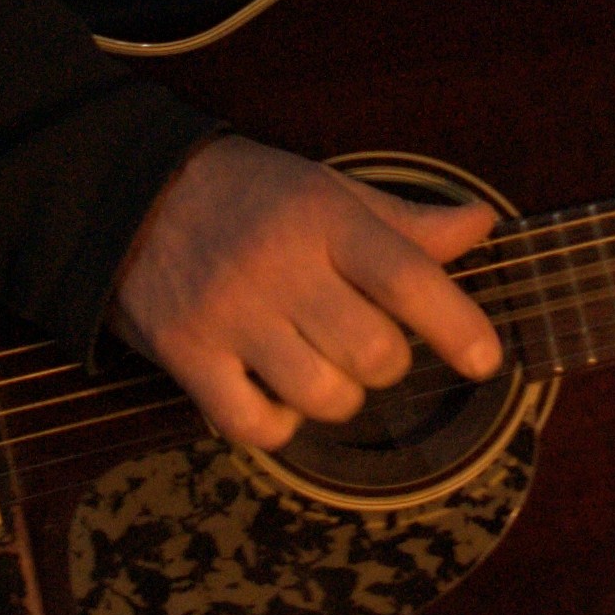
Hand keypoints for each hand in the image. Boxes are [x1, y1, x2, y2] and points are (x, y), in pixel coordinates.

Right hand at [111, 136, 505, 455]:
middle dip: (386, 361)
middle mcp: (278, 267)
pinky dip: (279, 425)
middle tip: (363, 341)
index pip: (407, 278)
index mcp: (321, 218)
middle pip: (373, 354)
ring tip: (318, 364)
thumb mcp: (325, 189)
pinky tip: (276, 396)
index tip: (485, 360)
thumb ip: (404, 220)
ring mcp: (229, 316)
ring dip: (337, 396)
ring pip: (323, 397)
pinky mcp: (186, 355)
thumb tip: (481, 226)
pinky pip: (254, 425)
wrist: (128, 194)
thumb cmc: (245, 195)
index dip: (457, 326)